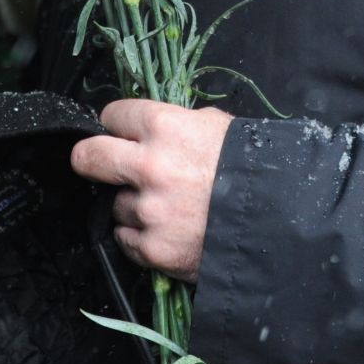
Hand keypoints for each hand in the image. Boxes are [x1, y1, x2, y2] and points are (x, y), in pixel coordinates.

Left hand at [70, 100, 233, 282]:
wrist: (276, 220)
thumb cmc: (249, 166)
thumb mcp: (215, 125)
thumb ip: (174, 125)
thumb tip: (146, 129)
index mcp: (163, 127)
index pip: (111, 116)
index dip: (119, 125)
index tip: (123, 134)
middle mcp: (149, 166)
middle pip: (87, 157)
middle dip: (91, 159)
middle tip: (102, 165)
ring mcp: (148, 210)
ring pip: (114, 203)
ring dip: (133, 204)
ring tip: (166, 206)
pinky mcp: (152, 248)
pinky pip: (126, 238)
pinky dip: (141, 235)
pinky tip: (167, 229)